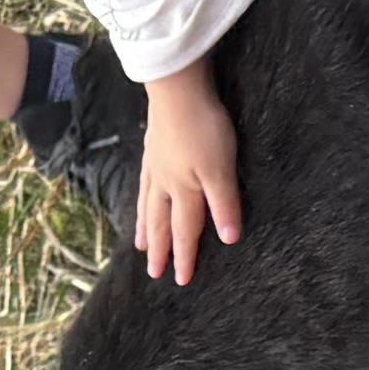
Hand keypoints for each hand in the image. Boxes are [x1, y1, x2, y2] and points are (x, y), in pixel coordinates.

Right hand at [134, 64, 241, 286]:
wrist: (176, 89)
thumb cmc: (203, 128)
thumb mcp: (221, 168)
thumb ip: (224, 204)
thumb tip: (228, 239)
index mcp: (184, 191)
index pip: (185, 231)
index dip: (184, 256)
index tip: (181, 280)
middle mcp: (166, 184)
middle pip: (161, 223)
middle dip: (159, 249)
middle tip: (152, 272)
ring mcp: (156, 165)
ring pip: (149, 205)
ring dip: (146, 227)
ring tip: (140, 244)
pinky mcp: (152, 147)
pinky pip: (144, 182)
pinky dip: (141, 198)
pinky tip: (142, 197)